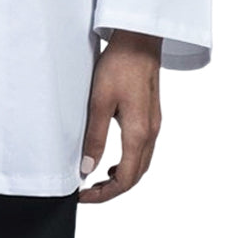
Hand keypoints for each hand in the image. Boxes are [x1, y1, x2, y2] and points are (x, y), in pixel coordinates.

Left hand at [77, 30, 162, 203]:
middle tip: (88, 193)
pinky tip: (114, 160)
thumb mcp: (99, 102)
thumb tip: (87, 169)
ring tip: (99, 181)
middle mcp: (151, 133)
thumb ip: (94, 137)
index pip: (125, 179)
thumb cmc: (119, 65)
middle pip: (135, 176)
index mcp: (138, 133)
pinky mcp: (151, 116)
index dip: (104, 194)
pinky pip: (143, 150)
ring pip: (141, 164)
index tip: (83, 196)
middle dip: (113, 190)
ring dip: (122, 178)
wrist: (139, 41)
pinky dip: (129, 163)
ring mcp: (154, 125)